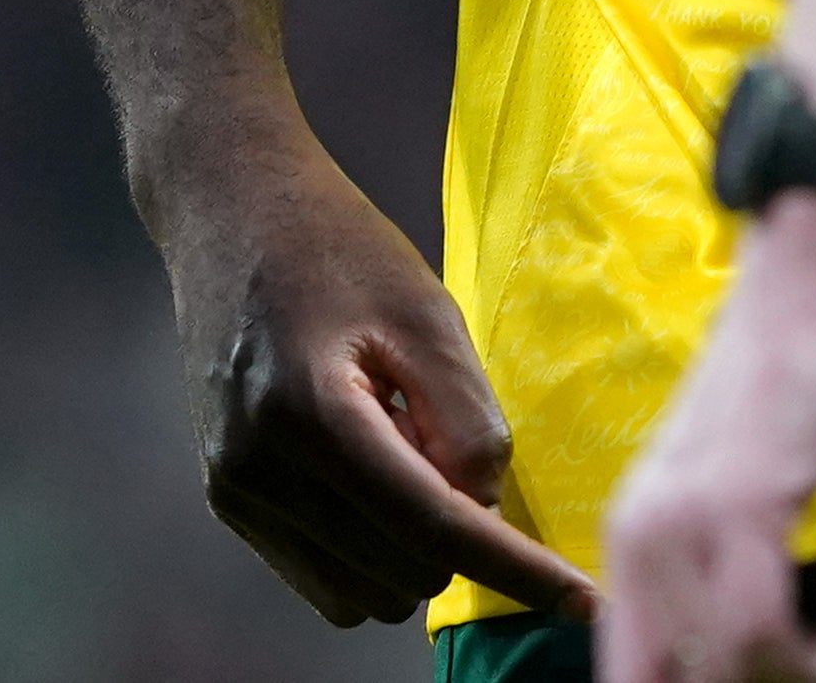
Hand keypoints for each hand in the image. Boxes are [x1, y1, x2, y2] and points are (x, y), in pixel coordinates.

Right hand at [159, 114, 584, 623]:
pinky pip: (324, 579)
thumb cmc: (337, 245)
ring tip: (397, 439)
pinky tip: (368, 466)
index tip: (586, 603)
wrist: (230, 211)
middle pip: (403, 573)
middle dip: (454, 531)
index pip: (432, 530)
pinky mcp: (229, 502)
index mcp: (311, 415)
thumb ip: (467, 420)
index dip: (516, 571)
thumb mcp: (426, 312)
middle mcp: (259, 472)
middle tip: (440, 430)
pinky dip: (369, 550)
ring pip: (364, 596)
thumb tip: (483, 514)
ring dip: (410, 548)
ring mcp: (236, 495)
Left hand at [602, 193, 815, 682]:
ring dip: (786, 678)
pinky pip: (756, 628)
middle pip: (662, 681)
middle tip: (803, 668)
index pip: (627, 670)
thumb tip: (736, 654)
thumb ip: (720, 566)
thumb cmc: (793, 379)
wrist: (812, 274)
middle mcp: (640, 535)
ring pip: (717, 668)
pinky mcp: (740, 500)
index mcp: (632, 536)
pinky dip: (804, 657)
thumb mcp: (735, 487)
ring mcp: (685, 519)